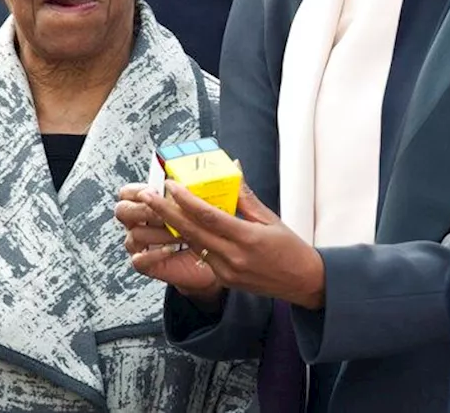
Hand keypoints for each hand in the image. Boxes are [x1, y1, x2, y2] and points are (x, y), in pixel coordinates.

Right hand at [116, 184, 223, 301]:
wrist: (232, 268)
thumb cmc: (225, 236)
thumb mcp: (230, 213)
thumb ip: (230, 191)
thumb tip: (236, 165)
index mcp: (162, 203)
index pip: (133, 191)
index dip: (141, 188)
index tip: (163, 185)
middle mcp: (149, 223)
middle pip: (124, 210)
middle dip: (144, 207)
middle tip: (163, 206)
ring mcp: (148, 246)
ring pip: (134, 235)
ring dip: (154, 232)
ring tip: (176, 232)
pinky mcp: (154, 267)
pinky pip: (140, 261)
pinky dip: (151, 255)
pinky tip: (169, 250)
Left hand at [137, 180, 325, 309]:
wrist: (303, 283)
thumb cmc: (290, 248)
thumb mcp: (270, 218)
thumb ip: (245, 195)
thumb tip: (233, 166)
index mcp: (248, 239)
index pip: (209, 216)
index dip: (186, 200)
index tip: (170, 184)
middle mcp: (234, 257)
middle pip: (192, 231)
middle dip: (164, 212)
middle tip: (145, 195)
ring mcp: (227, 271)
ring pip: (192, 244)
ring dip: (171, 225)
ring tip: (154, 207)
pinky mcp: (223, 279)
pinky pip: (200, 255)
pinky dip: (187, 239)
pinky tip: (175, 225)